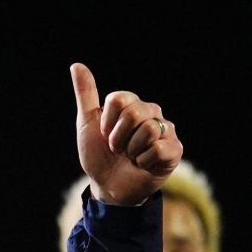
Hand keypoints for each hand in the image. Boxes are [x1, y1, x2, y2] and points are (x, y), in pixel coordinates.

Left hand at [70, 63, 180, 205]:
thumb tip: (76, 65)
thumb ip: (86, 94)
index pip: (120, 98)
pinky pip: (159, 148)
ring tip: (130, 157)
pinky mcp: (174, 150)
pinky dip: (143, 161)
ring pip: (149, 129)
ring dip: (131, 150)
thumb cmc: (99, 155)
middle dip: (118, 137)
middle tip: (117, 149)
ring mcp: (166, 130)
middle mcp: (152, 112)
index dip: (107, 122)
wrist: (108, 187)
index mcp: (132, 104)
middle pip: (134, 113)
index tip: (105, 134)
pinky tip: (142, 164)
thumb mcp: (87, 124)